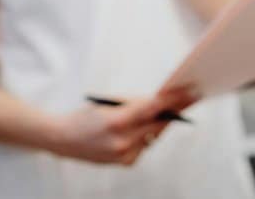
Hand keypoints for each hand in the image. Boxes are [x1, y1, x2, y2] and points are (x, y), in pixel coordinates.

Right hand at [46, 91, 194, 164]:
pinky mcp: (125, 162)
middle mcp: (122, 140)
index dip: (173, 99)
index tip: (189, 92)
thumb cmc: (84, 117)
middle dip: (173, 110)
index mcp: (117, 120)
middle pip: (158, 123)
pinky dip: (144, 136)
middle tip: (190, 97)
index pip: (153, 107)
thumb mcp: (109, 103)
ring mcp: (124, 154)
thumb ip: (135, 104)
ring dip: (157, 123)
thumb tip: (160, 102)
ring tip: (163, 111)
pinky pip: (144, 146)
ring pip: (153, 134)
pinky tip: (139, 130)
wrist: (63, 140)